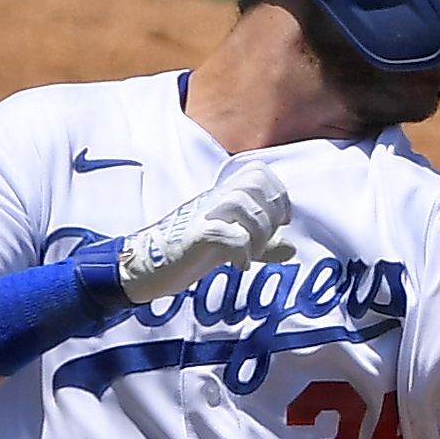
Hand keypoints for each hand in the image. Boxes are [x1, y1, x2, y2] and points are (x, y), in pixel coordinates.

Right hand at [79, 160, 297, 310]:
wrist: (148, 265)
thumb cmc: (188, 251)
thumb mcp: (232, 244)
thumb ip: (262, 244)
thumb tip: (292, 248)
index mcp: (224, 195)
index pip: (259, 172)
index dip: (279, 194)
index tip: (281, 222)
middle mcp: (215, 199)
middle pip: (255, 182)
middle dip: (272, 212)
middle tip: (267, 237)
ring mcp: (203, 215)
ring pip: (243, 205)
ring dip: (258, 233)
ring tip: (253, 253)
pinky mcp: (194, 236)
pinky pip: (229, 236)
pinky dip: (242, 252)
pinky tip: (239, 266)